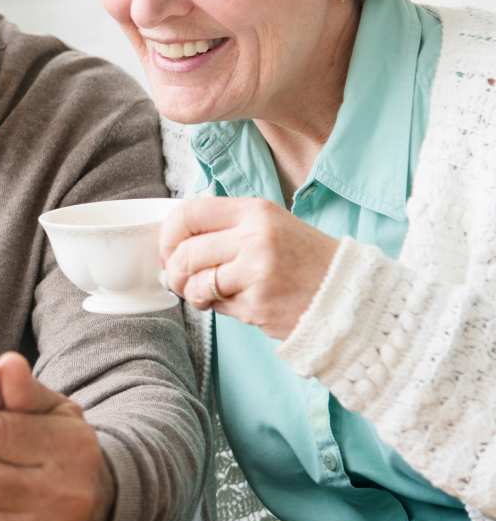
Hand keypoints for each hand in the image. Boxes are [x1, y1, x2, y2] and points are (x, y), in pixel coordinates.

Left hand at [159, 197, 339, 339]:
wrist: (352, 298)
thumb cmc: (306, 262)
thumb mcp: (270, 227)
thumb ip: (227, 229)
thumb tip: (176, 243)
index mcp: (256, 211)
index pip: (190, 212)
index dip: (169, 234)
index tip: (169, 250)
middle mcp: (255, 237)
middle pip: (186, 252)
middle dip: (175, 272)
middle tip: (182, 281)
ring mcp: (257, 272)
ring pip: (196, 282)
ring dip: (193, 294)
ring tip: (207, 295)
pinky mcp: (259, 305)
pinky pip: (219, 307)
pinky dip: (220, 309)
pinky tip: (241, 304)